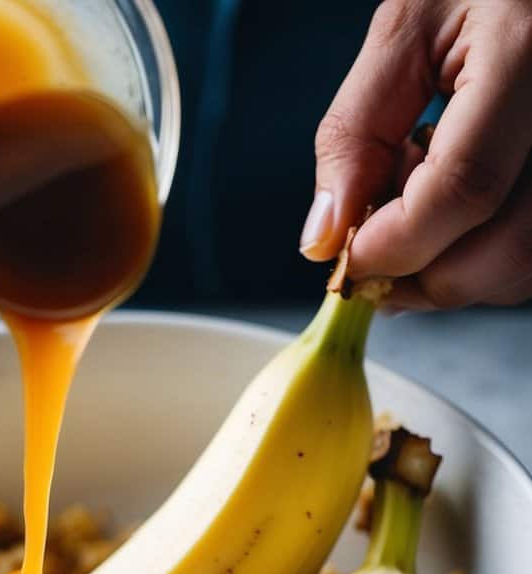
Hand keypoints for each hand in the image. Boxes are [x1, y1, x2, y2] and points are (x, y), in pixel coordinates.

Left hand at [301, 0, 531, 308]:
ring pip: (523, 267)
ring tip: (416, 218)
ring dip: (452, 274)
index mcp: (526, 56)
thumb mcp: (404, 32)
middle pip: (505, 249)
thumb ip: (356, 133)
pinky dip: (481, 262)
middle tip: (373, 261)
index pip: (463, 189)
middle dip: (423, 278)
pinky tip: (454, 220)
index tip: (347, 258)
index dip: (394, 244)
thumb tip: (325, 239)